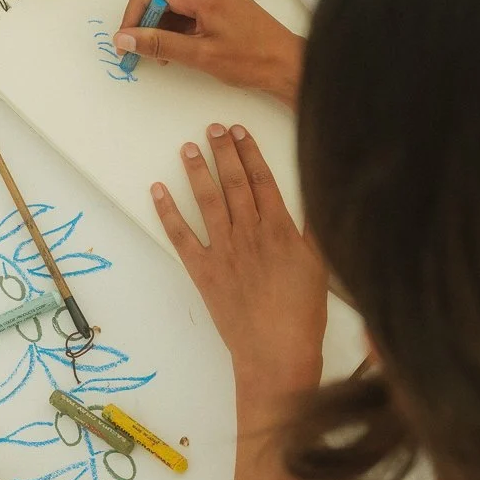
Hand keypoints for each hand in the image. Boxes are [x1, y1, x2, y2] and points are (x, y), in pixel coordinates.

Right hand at [115, 0, 303, 108]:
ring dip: (160, 28)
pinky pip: (184, 5)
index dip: (131, 20)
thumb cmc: (250, 60)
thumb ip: (157, 44)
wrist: (286, 62)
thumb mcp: (198, 55)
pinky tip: (179, 47)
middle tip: (142, 56)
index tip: (125, 47)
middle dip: (145, 25)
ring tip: (165, 56)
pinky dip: (175, 26)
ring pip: (169, 2)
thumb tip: (123, 39)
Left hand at [154, 123, 326, 397]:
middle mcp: (249, 233)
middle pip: (234, 183)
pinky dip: (168, 211)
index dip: (250, 152)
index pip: (263, 179)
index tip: (240, 131)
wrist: (276, 350)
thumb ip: (314, 228)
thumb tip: (317, 194)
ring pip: (208, 201)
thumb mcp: (321, 265)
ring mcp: (223, 251)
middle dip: (223, 152)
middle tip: (212, 128)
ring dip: (197, 171)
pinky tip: (158, 191)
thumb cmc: (302, 313)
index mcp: (280, 229)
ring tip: (188, 148)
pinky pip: (181, 235)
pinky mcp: (203, 271)